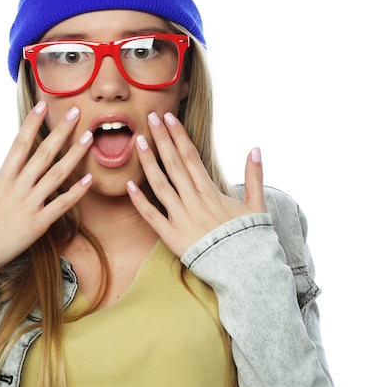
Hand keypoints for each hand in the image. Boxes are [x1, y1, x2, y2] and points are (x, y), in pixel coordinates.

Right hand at [0, 101, 93, 277]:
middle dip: (61, 131)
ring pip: (56, 175)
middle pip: (43, 153)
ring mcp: (28, 205)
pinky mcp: (37, 225)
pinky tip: (90, 179)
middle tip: (77, 112)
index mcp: (0, 179)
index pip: (19, 144)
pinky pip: (61, 206)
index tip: (43, 105)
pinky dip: (76, 192)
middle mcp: (17, 188)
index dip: (32, 123)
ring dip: (74, 155)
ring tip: (89, 138)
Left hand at [126, 111, 266, 257]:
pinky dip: (140, 201)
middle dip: (161, 139)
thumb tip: (255, 149)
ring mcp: (182, 218)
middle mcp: (194, 200)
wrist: (245, 269)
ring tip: (137, 142)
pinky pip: (152, 216)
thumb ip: (255, 176)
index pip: (191, 156)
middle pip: (173, 164)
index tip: (168, 117)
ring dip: (148, 162)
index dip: (178, 135)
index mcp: (211, 191)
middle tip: (149, 118)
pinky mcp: (172, 236)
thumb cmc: (250, 237)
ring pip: (160, 185)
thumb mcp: (258, 205)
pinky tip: (128, 185)